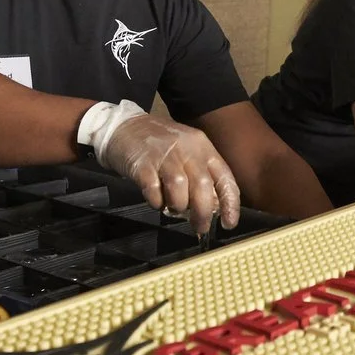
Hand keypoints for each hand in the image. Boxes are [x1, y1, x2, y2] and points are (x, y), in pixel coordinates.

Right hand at [94, 108, 240, 227]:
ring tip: (173, 209)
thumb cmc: (159, 144)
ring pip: (179, 187)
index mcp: (203, 147)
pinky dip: (156, 201)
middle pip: (202, 185)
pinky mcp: (142, 163)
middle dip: (203, 213)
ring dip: (178, 205)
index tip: (229, 222)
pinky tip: (156, 201)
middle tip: (199, 227)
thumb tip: (214, 207)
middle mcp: (186, 149)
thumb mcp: (188, 152)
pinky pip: (153, 189)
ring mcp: (163, 155)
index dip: (230, 203)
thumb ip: (201, 176)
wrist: (123, 126)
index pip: (224, 177)